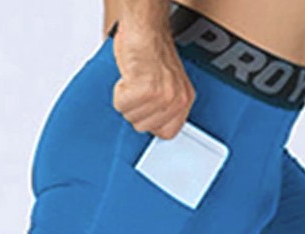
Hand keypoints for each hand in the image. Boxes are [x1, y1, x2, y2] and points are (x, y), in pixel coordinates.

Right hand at [112, 23, 195, 138]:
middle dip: (135, 109)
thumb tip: (152, 124)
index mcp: (185, 100)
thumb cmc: (152, 50)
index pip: (167, 134)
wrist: (145, 29)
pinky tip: (129, 77)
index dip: (150, 123)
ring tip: (135, 80)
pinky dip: (119, 91)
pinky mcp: (146, 90)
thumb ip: (165, 107)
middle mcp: (177, 100)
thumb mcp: (168, 83)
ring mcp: (163, 95)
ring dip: (127, 99)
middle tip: (139, 87)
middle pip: (144, 127)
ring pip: (132, 117)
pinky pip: (122, 105)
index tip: (146, 111)